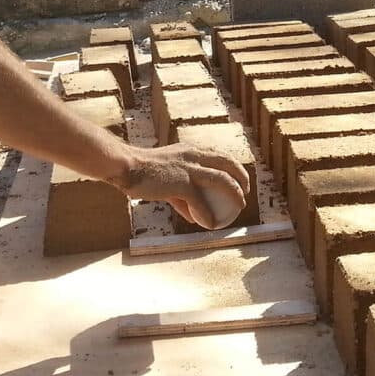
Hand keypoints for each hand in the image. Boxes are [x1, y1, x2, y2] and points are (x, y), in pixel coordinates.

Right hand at [115, 144, 249, 229]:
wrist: (128, 167)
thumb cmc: (144, 174)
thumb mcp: (167, 182)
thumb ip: (181, 198)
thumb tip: (193, 216)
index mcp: (190, 151)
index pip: (219, 155)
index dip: (233, 166)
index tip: (239, 179)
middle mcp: (193, 155)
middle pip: (227, 162)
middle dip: (242, 176)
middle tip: (246, 192)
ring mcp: (189, 168)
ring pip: (222, 179)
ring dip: (235, 194)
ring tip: (240, 206)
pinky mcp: (182, 183)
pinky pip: (200, 203)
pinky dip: (206, 215)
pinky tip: (210, 225)